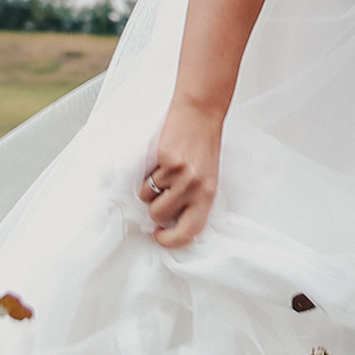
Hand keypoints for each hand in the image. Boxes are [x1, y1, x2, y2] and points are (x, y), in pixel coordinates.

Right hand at [140, 103, 223, 246]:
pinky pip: (145, 181)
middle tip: (161, 193)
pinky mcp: (167, 162)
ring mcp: (181, 175)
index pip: (190, 232)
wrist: (200, 114)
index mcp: (208, 195)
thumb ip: (192, 200)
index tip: (160, 236)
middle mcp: (196, 188)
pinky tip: (162, 161)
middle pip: (160, 216)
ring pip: (149, 200)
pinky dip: (148, 174)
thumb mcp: (205, 178)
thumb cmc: (203, 145)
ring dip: (149, 191)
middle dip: (155, 208)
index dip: (171, 240)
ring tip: (163, 173)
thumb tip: (170, 223)